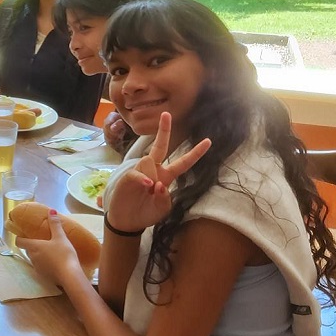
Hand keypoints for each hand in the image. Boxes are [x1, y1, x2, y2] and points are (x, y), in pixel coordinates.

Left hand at [16, 211, 82, 285]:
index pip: (19, 242)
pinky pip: (41, 267)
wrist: (69, 276)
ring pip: (34, 258)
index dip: (20, 237)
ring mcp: (37, 268)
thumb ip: (55, 224)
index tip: (24, 234)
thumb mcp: (60, 237)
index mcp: (34, 247)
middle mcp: (32, 258)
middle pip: (28, 249)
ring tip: (49, 250)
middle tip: (41, 240)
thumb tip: (51, 211)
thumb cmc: (63, 254)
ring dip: (39, 254)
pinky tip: (54, 261)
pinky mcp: (44, 276)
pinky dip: (45, 263)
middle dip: (32, 245)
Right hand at [107, 112, 210, 232]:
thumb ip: (165, 199)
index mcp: (166, 176)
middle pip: (161, 146)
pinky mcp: (128, 177)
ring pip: (150, 161)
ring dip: (152, 177)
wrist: (126, 221)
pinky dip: (142, 179)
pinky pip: (138, 172)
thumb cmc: (146, 213)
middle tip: (166, 114)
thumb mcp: (161, 209)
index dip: (196, 153)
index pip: (183, 162)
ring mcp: (140, 172)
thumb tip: (160, 184)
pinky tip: (146, 185)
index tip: (209, 140)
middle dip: (164, 130)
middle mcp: (154, 170)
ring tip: (147, 191)